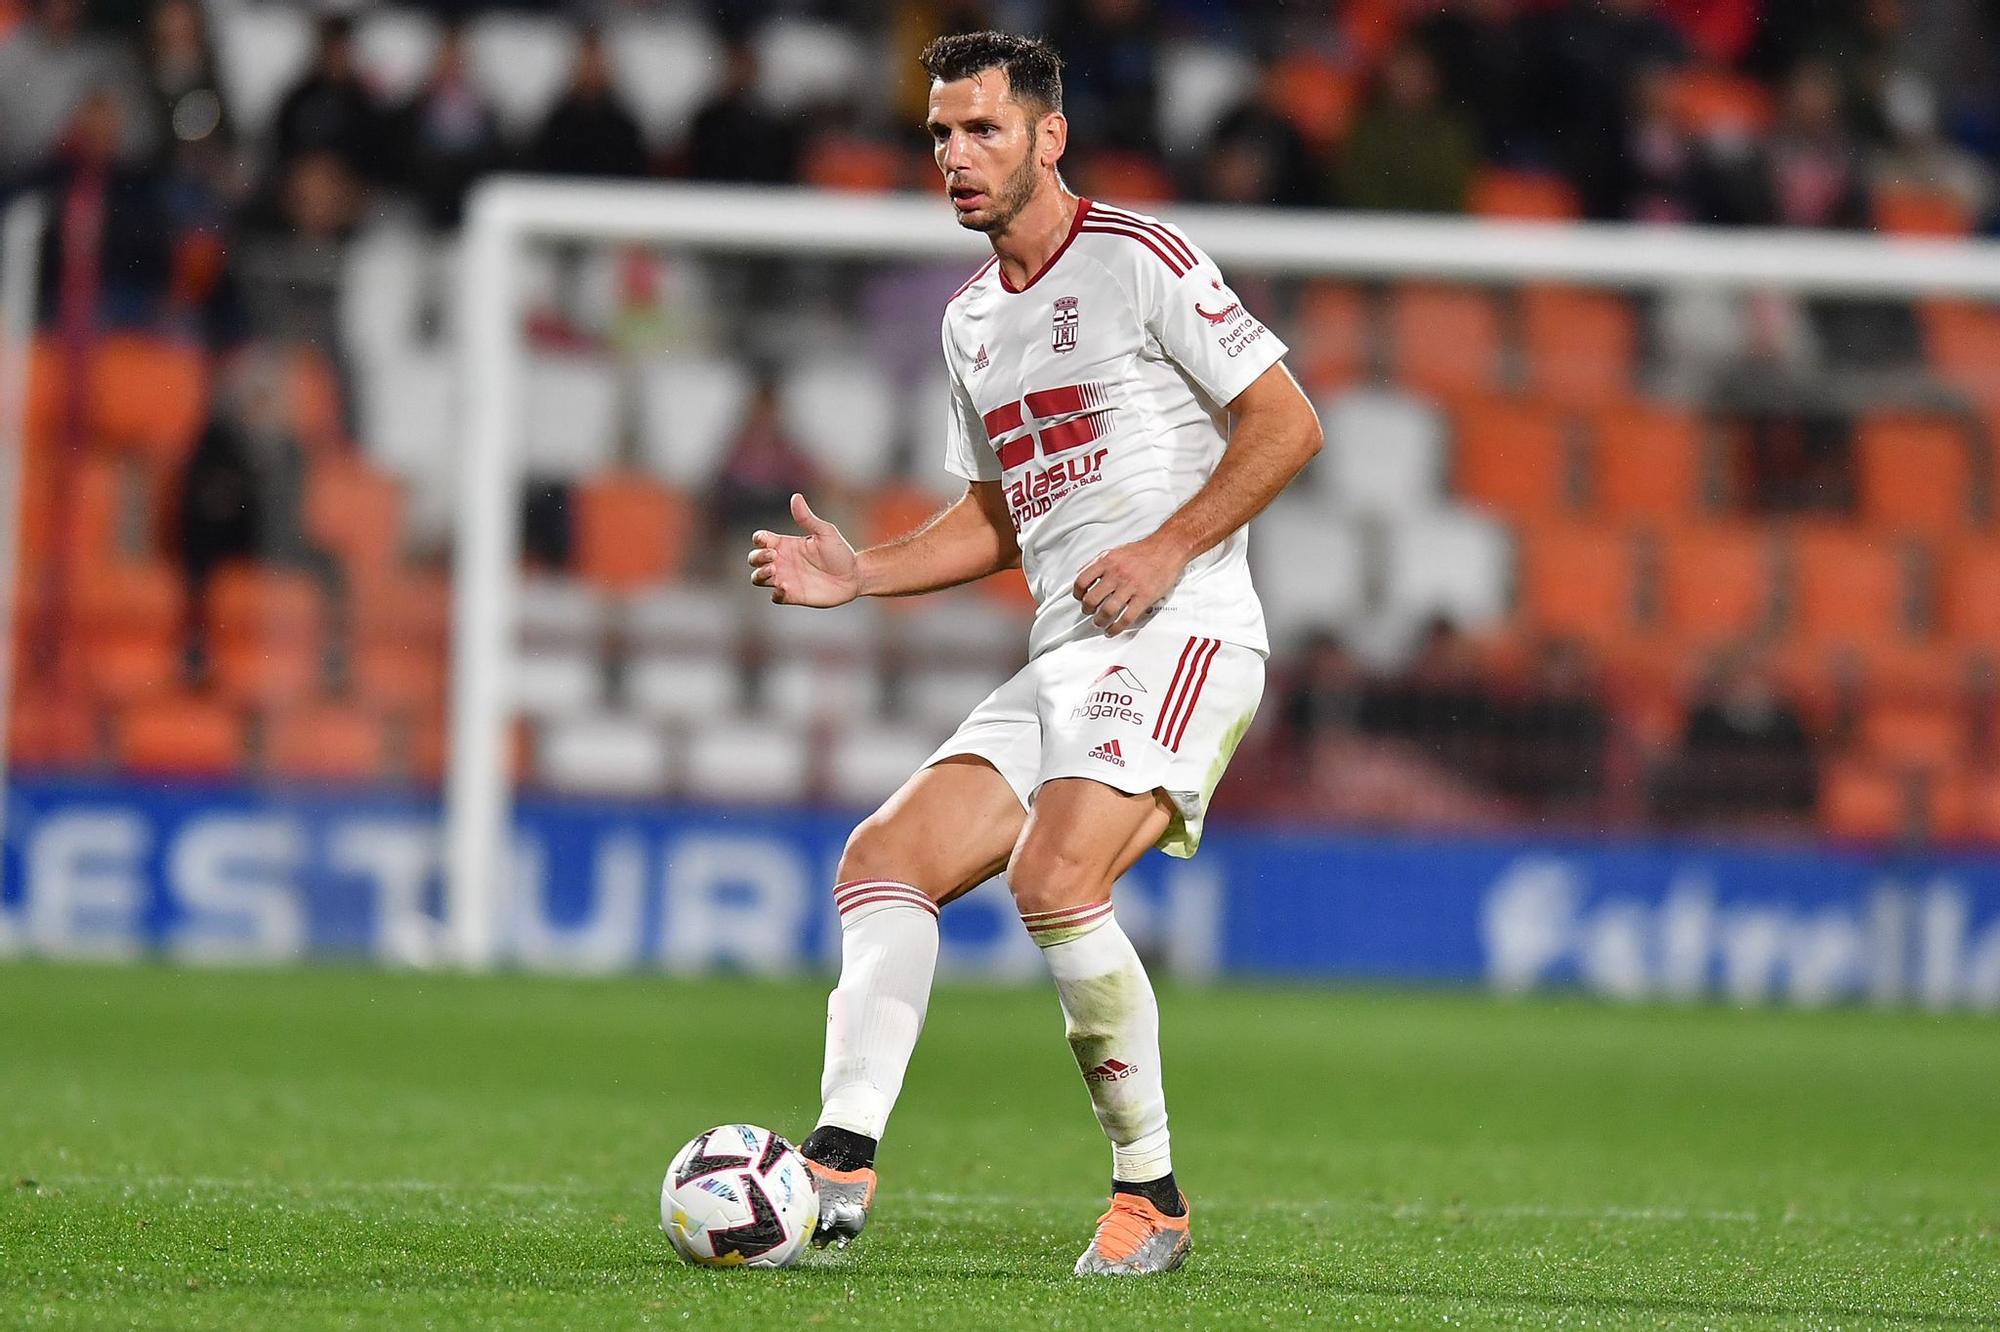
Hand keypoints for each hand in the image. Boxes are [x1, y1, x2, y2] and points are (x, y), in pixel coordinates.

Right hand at [748, 494, 860, 606]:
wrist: (854, 576)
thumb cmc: (840, 552)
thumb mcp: (824, 532)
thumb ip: (807, 518)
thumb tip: (796, 497)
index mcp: (786, 544)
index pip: (761, 540)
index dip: (758, 539)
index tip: (765, 540)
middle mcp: (782, 562)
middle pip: (754, 559)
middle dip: (756, 557)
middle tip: (772, 556)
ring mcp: (786, 579)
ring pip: (758, 578)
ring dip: (760, 575)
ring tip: (773, 571)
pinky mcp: (793, 595)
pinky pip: (775, 597)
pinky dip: (775, 593)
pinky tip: (785, 588)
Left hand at [1072, 535, 1186, 635]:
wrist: (1168, 549)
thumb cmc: (1144, 551)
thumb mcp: (1115, 551)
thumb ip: (1098, 562)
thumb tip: (1083, 573)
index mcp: (1107, 562)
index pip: (1082, 580)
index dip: (1077, 593)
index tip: (1079, 598)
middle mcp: (1117, 574)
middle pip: (1092, 599)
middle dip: (1087, 610)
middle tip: (1089, 613)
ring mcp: (1130, 587)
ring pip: (1107, 611)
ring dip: (1100, 621)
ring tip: (1099, 623)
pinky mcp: (1144, 597)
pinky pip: (1126, 618)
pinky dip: (1116, 628)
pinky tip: (1113, 630)